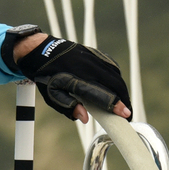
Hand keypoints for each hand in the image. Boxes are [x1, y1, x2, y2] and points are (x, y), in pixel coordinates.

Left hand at [8, 30, 132, 122]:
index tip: (126, 115)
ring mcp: (92, 58)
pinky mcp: (94, 53)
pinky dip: (117, 78)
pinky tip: (117, 87)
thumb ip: (68, 107)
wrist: (40, 51)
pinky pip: (111, 66)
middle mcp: (87, 68)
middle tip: (128, 113)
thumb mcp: (52, 96)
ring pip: (116, 75)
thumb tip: (85, 118)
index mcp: (76, 80)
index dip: (115, 105)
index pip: (101, 94)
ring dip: (122, 89)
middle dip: (125, 99)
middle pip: (115, 84)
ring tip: (124, 102)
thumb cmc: (46, 77)